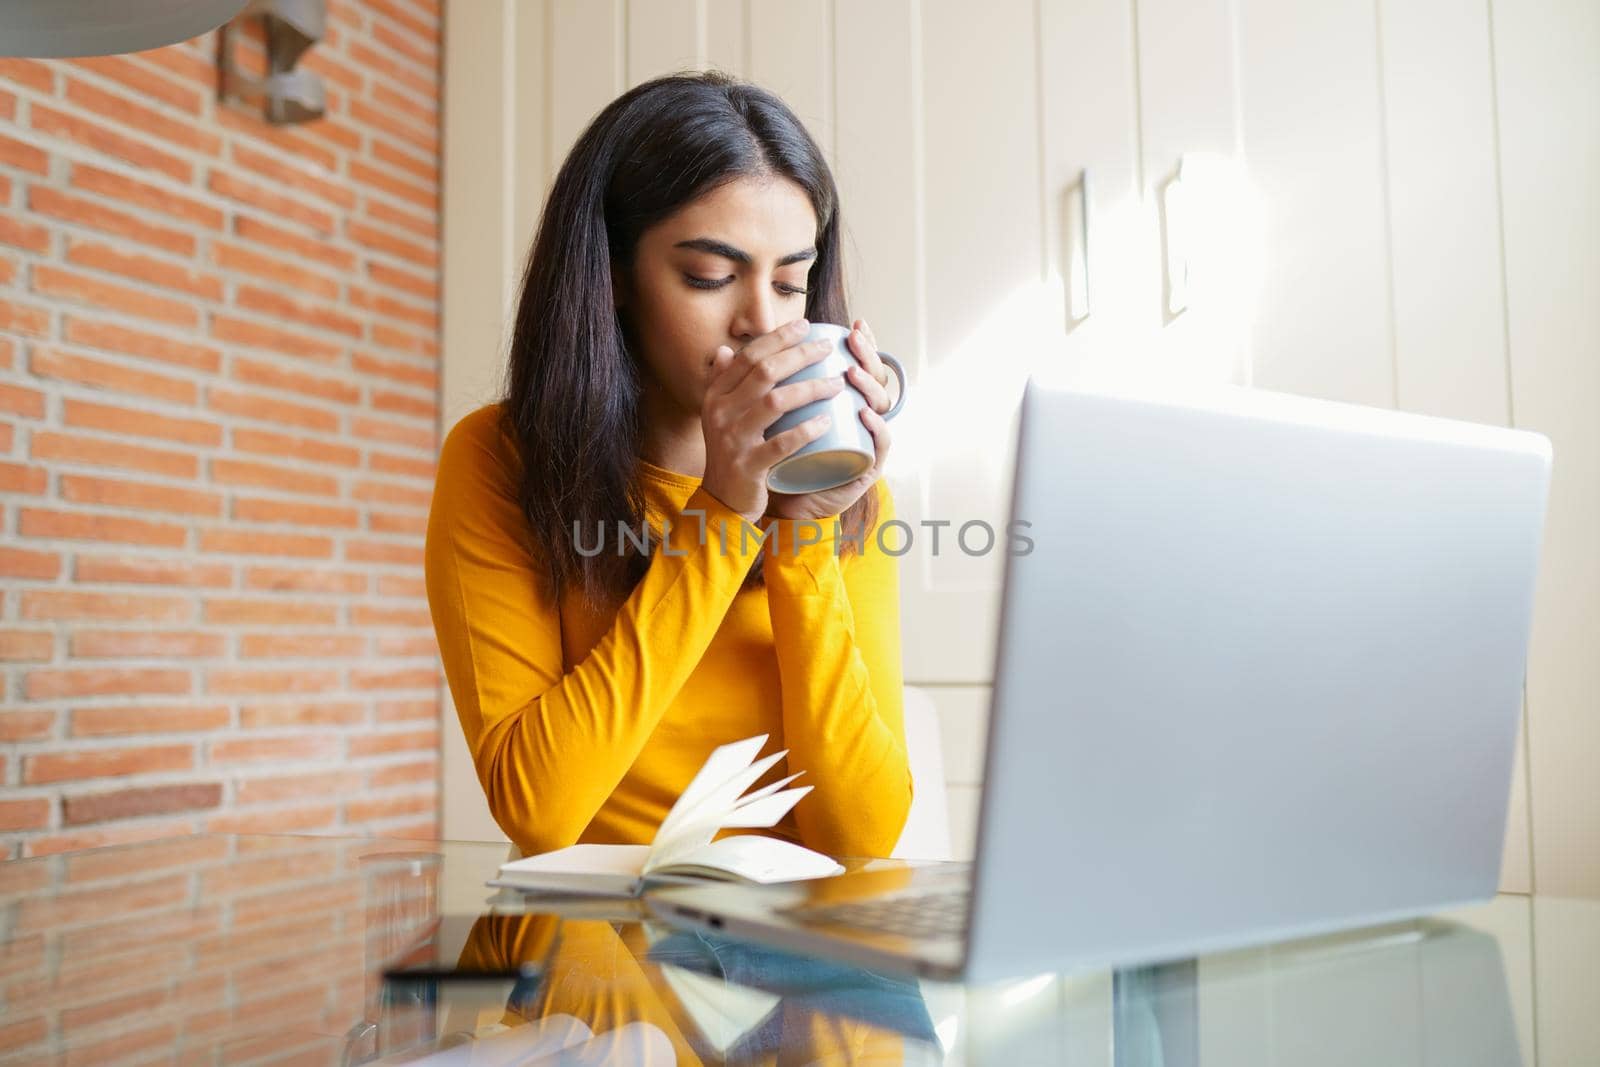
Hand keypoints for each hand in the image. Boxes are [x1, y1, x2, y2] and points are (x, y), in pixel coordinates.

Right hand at [699, 318, 843, 526]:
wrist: (722, 499)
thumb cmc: (730, 452)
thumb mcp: (719, 416)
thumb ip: (721, 382)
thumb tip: (724, 349)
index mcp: (716, 395)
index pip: (748, 356)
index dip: (778, 338)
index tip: (806, 325)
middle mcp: (721, 412)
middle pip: (765, 373)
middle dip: (800, 355)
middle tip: (828, 348)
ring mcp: (733, 440)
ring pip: (775, 403)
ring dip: (810, 388)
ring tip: (837, 383)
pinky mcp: (748, 465)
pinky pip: (781, 444)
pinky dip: (806, 431)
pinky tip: (827, 421)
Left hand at [764, 318, 893, 522]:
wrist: (786, 504)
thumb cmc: (776, 456)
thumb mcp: (763, 417)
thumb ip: (745, 386)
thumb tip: (724, 352)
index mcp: (844, 402)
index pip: (863, 366)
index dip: (865, 345)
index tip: (857, 324)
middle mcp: (860, 419)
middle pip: (877, 380)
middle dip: (869, 355)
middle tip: (856, 338)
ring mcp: (865, 442)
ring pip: (882, 407)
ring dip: (869, 386)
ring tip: (850, 372)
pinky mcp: (867, 468)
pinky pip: (880, 446)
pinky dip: (875, 428)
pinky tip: (864, 414)